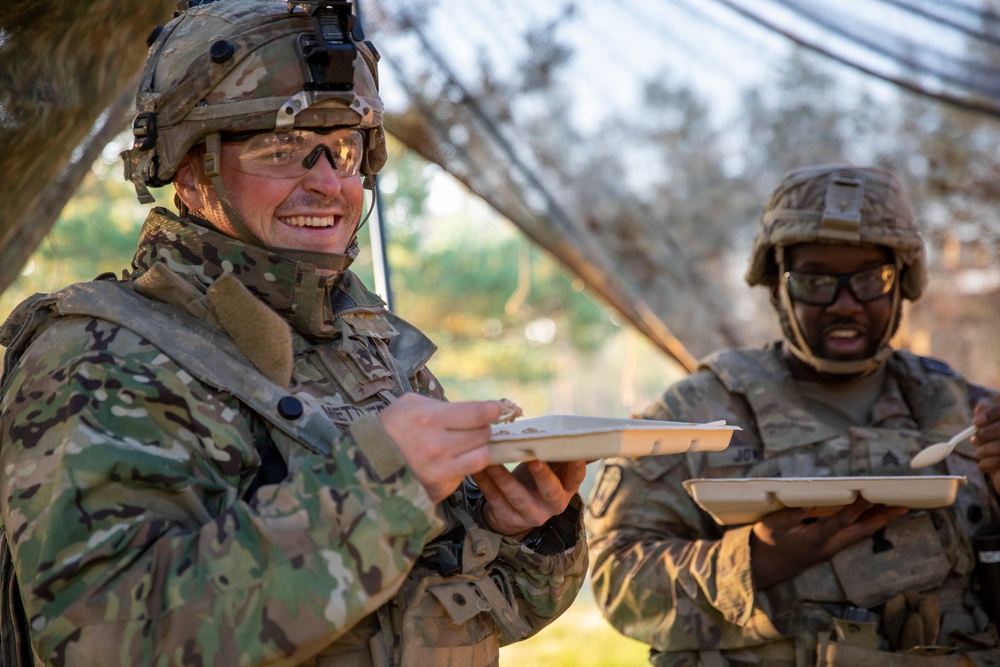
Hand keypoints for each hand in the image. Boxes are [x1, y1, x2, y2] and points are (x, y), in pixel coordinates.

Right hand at [378, 393, 501, 502]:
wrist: (364, 466)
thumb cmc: (388, 429)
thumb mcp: (408, 405)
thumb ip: (440, 406)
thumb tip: (470, 410)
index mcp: (430, 419)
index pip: (477, 414)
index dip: (493, 410)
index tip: (497, 409)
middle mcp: (438, 446)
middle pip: (483, 435)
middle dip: (482, 429)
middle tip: (475, 427)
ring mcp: (440, 471)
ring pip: (482, 457)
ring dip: (478, 449)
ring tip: (467, 445)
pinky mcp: (440, 489)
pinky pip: (465, 474)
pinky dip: (462, 467)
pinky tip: (448, 462)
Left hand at [471, 460, 586, 539]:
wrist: (513, 515)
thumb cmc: (537, 482)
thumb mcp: (554, 471)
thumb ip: (566, 455)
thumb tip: (594, 437)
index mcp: (566, 489)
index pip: (575, 478)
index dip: (576, 467)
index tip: (574, 453)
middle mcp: (551, 504)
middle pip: (550, 491)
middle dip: (542, 475)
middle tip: (534, 458)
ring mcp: (528, 513)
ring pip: (516, 494)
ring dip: (503, 476)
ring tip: (492, 459)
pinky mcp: (506, 516)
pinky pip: (493, 497)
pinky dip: (484, 481)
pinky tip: (476, 467)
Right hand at [750, 498, 907, 588]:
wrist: (762, 568)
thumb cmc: (765, 544)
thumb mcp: (772, 525)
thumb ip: (793, 513)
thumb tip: (812, 501)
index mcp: (816, 538)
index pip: (842, 519)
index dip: (858, 506)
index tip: (871, 492)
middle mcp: (829, 545)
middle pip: (862, 531)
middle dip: (883, 517)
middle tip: (903, 505)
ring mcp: (830, 549)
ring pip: (860, 535)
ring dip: (878, 521)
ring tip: (895, 509)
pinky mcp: (828, 550)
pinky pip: (853, 536)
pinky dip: (866, 525)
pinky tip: (871, 519)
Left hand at [973, 400, 999, 493]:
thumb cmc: (997, 453)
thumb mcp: (990, 435)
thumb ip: (987, 418)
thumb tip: (981, 406)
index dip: (991, 414)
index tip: (975, 422)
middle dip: (985, 434)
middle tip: (974, 440)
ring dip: (985, 450)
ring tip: (980, 453)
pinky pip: (999, 462)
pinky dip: (986, 464)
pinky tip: (983, 465)